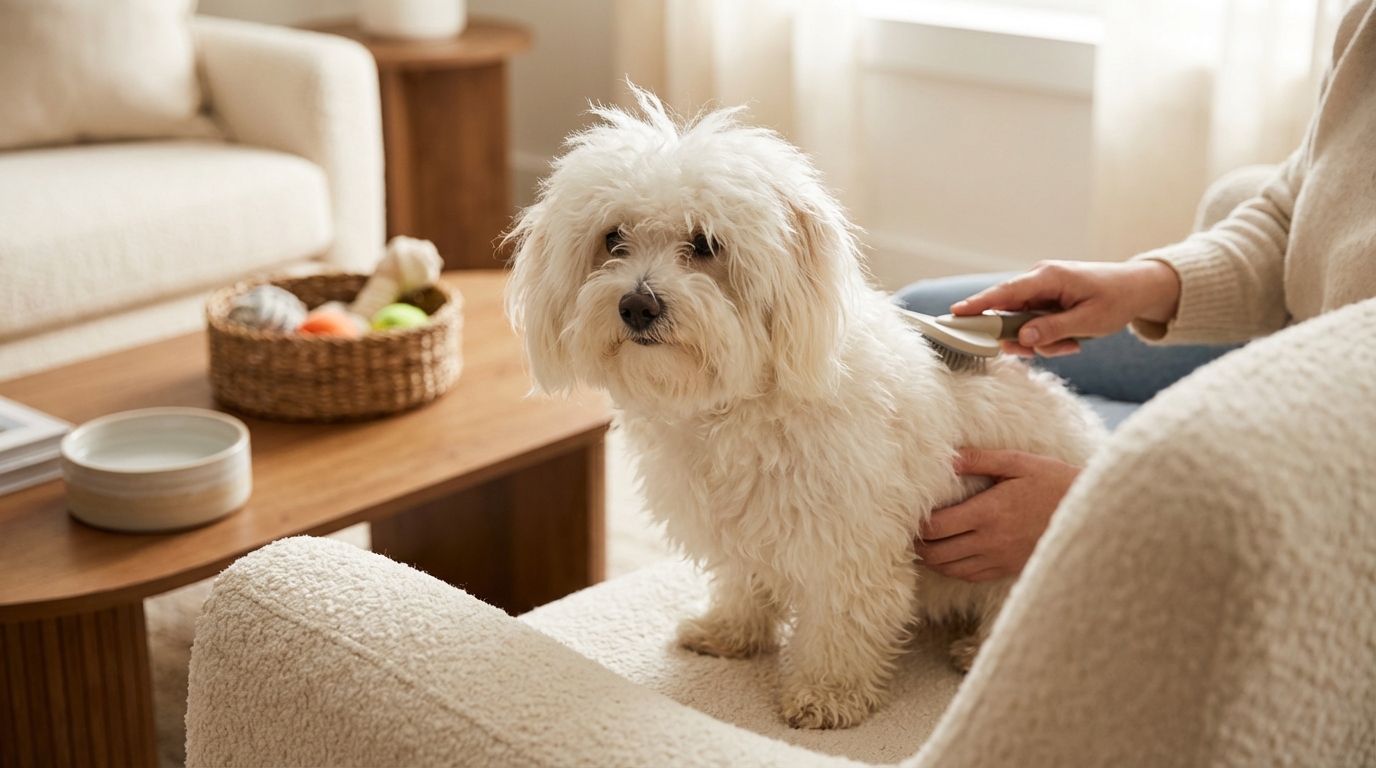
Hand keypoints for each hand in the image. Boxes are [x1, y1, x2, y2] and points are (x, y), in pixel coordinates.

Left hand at [913, 448, 1079, 582]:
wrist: (1090, 515)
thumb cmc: (1054, 482)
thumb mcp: (1019, 463)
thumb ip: (979, 460)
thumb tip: (948, 458)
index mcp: (989, 512)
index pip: (937, 527)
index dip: (918, 525)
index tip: (911, 515)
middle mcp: (991, 540)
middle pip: (937, 553)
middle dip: (919, 544)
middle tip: (911, 531)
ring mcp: (999, 559)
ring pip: (951, 569)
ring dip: (933, 559)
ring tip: (925, 544)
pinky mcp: (1008, 569)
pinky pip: (970, 576)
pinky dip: (953, 569)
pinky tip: (949, 555)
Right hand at [950, 260, 1180, 356]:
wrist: (1138, 287)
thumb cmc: (1116, 299)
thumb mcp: (1089, 320)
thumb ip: (1053, 329)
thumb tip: (1020, 338)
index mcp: (1047, 277)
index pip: (1004, 293)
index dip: (978, 304)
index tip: (954, 314)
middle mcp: (1039, 279)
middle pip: (1008, 313)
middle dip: (1021, 338)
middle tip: (1038, 352)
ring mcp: (1041, 290)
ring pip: (1021, 323)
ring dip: (1040, 341)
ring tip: (1070, 345)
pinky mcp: (1045, 300)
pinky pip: (1033, 324)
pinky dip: (1048, 338)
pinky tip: (1071, 340)